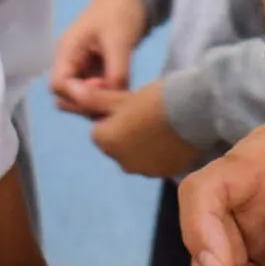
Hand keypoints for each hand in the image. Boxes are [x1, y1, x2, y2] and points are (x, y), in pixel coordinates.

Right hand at [51, 0, 150, 118]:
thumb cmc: (120, 12)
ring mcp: (82, 68)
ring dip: (97, 101)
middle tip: (112, 99)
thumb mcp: (119, 41)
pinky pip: (96, 91)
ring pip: (82, 97)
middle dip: (86, 103)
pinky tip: (122, 93)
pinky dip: (106, 96)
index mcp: (67, 51)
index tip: (102, 90)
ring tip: (119, 97)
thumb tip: (113, 100)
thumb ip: (115, 72)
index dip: (77, 95)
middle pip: (67, 96)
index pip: (58, 85)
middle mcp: (70, 62)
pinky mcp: (95, 71)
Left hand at [91, 81, 205, 178]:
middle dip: (125, 133)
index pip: (99, 130)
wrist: (196, 111)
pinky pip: (156, 163)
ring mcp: (145, 171)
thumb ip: (94, 100)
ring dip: (142, 145)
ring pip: (135, 155)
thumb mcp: (122, 97)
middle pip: (117, 145)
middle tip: (146, 114)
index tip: (130, 106)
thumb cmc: (155, 99)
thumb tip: (68, 92)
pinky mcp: (166, 173)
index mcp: (106, 142)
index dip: (112, 117)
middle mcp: (121, 162)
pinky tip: (173, 137)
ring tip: (162, 125)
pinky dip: (159, 153)